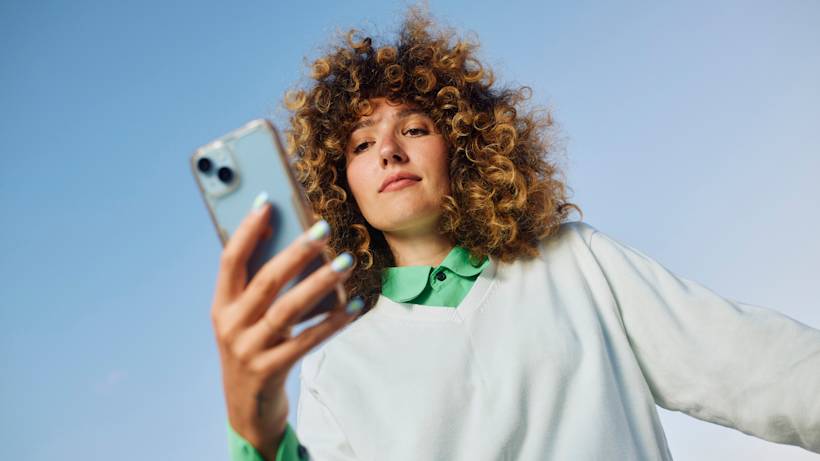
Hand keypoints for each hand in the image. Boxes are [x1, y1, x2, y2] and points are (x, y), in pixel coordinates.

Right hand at [210, 195, 361, 458]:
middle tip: (323, 229)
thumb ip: (259, 287)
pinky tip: (356, 306)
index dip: (247, 230)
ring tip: (345, 262)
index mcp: (220, 306)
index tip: (268, 202)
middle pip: (265, 281)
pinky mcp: (270, 371)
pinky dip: (333, 322)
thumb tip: (293, 242)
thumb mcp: (246, 319)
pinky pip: (308, 340)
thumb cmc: (252, 350)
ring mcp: (249, 350)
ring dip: (320, 282)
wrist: (246, 409)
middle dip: (296, 252)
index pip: (230, 260)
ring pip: (288, 309)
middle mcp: (230, 326)